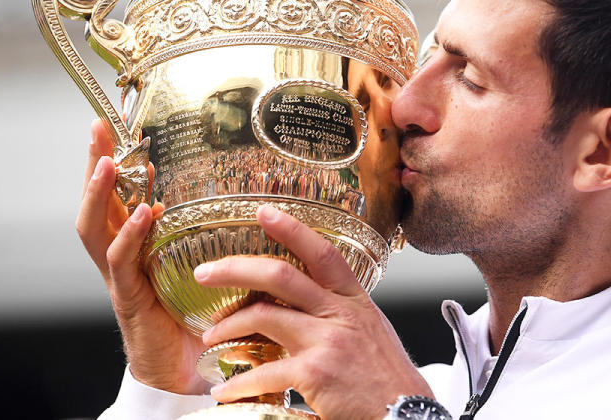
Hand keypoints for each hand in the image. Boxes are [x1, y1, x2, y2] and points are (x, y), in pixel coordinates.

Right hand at [77, 119, 207, 393]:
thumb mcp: (201, 263)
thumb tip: (235, 197)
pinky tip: (144, 213)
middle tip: (97, 128)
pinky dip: (130, 235)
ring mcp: (120, 278)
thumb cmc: (194, 316)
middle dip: (94, 164)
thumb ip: (207, 234)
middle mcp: (120, 257)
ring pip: (94, 228)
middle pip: (96, 203)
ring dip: (100, 193)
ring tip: (110, 162)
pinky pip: (121, 262)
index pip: (118, 195)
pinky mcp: (129, 298)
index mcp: (136, 245)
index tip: (116, 125)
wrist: (180, 370)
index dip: (115, 161)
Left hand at [194, 205, 432, 419]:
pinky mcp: (315, 372)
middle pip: (280, 275)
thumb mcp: (371, 332)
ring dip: (227, 327)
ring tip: (210, 338)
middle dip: (235, 270)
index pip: (322, 252)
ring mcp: (327, 340)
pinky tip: (225, 390)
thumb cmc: (387, 380)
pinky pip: (264, 371)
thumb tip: (312, 304)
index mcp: (354, 301)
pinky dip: (238, 383)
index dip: (291, 228)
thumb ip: (342, 314)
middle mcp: (341, 313)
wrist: (406, 414)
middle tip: (204, 273)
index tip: (263, 212)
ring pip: (263, 316)